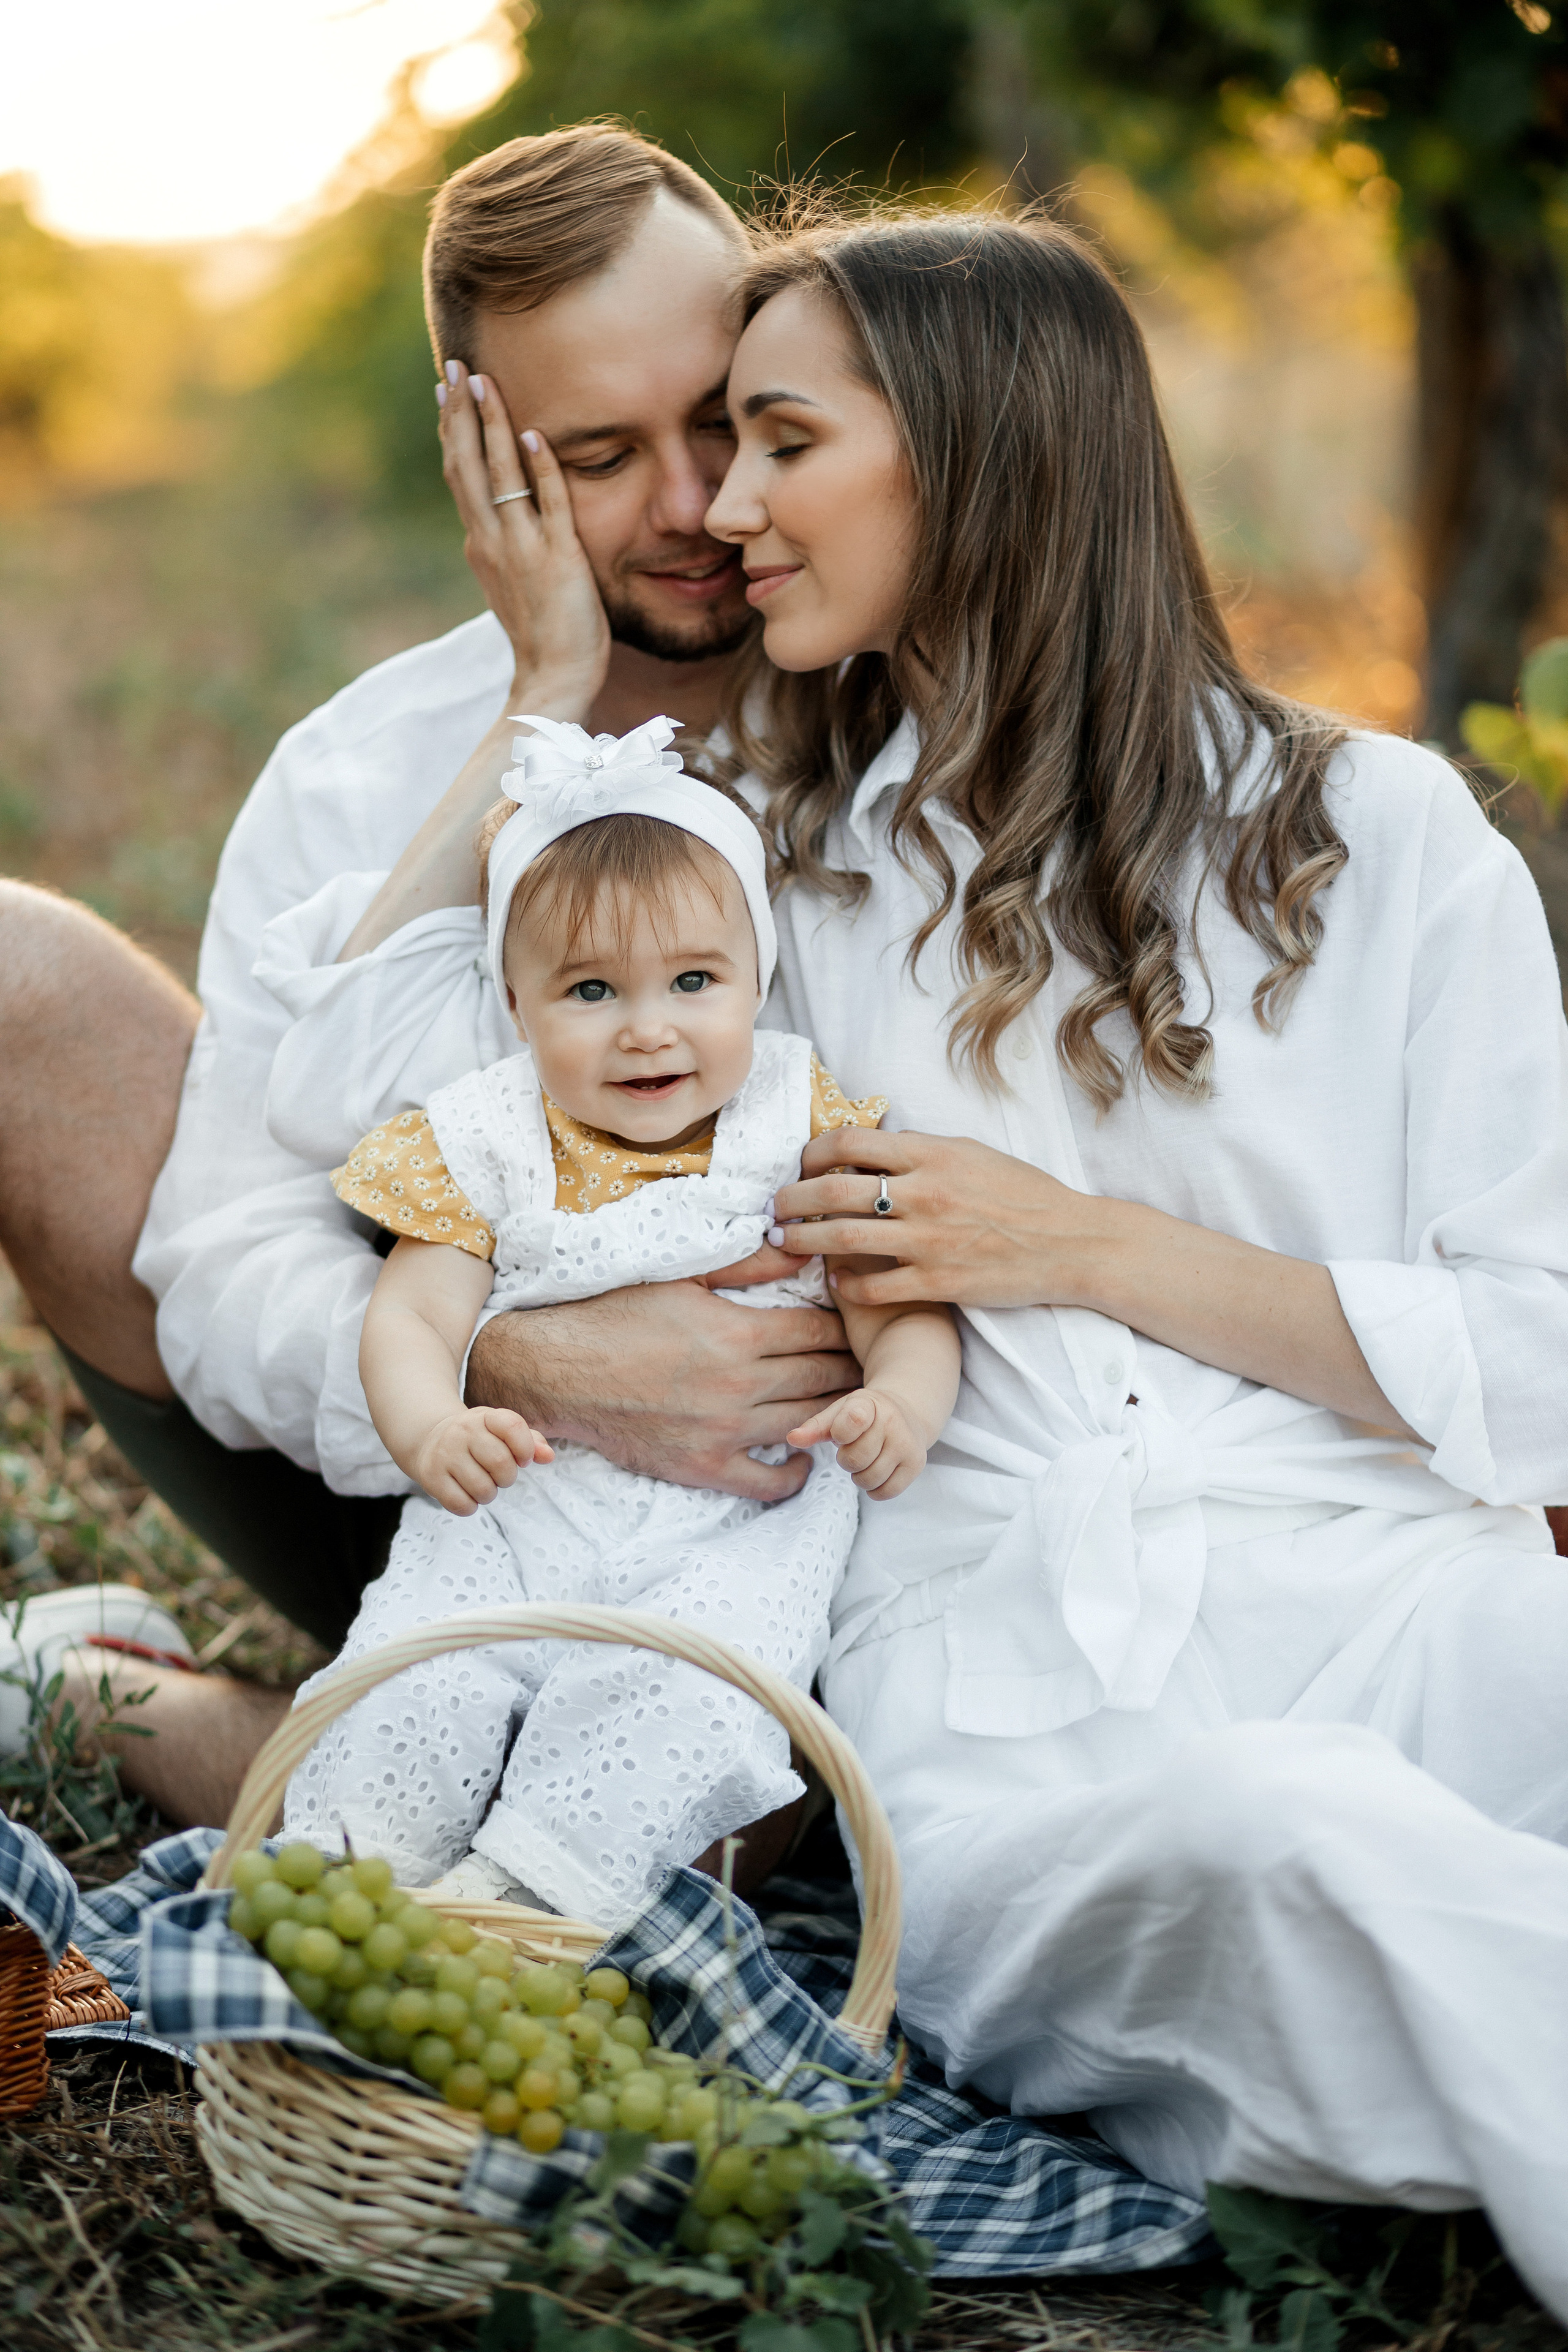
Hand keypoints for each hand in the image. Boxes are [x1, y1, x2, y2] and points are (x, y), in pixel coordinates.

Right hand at [409, 1405, 553, 1515]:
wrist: (430, 1439)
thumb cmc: (478, 1439)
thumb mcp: (501, 1432)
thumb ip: (530, 1441)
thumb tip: (549, 1456)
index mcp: (484, 1417)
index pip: (512, 1426)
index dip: (525, 1448)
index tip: (523, 1459)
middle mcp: (462, 1431)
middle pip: (500, 1463)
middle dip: (507, 1478)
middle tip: (499, 1476)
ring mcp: (444, 1454)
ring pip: (482, 1489)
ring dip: (489, 1494)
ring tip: (482, 1484)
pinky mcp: (431, 1477)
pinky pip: (462, 1504)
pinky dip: (470, 1506)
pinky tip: (467, 1494)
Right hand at [439, 363, 609, 716]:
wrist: (551, 680)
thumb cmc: (539, 636)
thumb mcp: (509, 585)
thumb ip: (498, 550)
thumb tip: (483, 526)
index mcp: (480, 545)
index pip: (460, 475)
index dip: (452, 431)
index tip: (446, 390)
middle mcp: (491, 541)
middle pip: (466, 466)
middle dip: (459, 413)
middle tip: (454, 366)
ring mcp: (522, 549)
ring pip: (498, 476)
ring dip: (489, 426)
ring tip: (483, 382)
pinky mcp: (557, 560)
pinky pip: (547, 506)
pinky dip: (540, 469)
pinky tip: (533, 434)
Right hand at [465, 1281, 856, 1501]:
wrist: (557, 1371)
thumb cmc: (615, 1315)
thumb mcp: (682, 1276)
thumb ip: (748, 1264)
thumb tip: (801, 1248)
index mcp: (738, 1332)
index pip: (820, 1330)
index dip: (843, 1326)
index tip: (853, 1325)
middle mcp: (740, 1385)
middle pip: (824, 1376)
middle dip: (850, 1367)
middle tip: (865, 1362)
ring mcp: (724, 1431)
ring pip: (806, 1423)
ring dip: (834, 1412)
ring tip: (848, 1401)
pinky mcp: (703, 1467)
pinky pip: (769, 1481)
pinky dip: (796, 1472)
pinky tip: (803, 1453)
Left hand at [769, 1128, 1118, 1310]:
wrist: (1070, 1242)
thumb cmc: (1024, 1194)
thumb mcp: (972, 1153)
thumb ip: (921, 1151)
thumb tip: (874, 1147)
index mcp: (931, 1153)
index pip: (850, 1142)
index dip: (813, 1153)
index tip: (801, 1165)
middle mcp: (924, 1193)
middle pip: (832, 1190)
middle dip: (791, 1199)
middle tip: (774, 1209)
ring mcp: (929, 1240)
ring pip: (843, 1238)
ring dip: (803, 1241)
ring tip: (783, 1244)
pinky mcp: (938, 1282)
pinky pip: (874, 1285)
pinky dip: (847, 1284)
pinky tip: (837, 1283)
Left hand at [788, 1386, 931, 1498]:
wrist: (907, 1412)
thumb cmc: (864, 1414)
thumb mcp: (839, 1412)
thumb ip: (815, 1426)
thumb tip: (792, 1438)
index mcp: (868, 1403)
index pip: (852, 1421)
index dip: (840, 1434)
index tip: (842, 1433)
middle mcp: (893, 1422)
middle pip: (854, 1461)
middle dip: (847, 1460)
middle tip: (854, 1448)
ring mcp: (908, 1444)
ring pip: (869, 1480)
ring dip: (860, 1476)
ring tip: (867, 1459)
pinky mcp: (916, 1465)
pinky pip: (885, 1492)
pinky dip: (875, 1489)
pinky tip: (878, 1470)